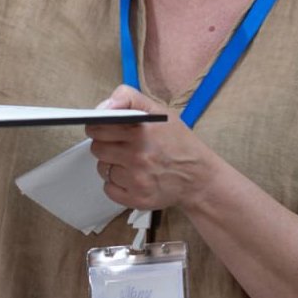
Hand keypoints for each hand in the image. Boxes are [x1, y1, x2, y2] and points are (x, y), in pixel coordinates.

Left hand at [86, 85, 217, 210]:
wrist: (199, 177)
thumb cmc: (178, 141)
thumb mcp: (159, 111)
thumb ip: (128, 98)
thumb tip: (102, 107)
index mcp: (141, 130)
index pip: (98, 127)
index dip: (99, 126)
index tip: (106, 128)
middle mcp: (138, 156)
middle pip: (97, 148)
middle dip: (105, 145)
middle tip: (121, 145)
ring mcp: (137, 180)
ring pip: (102, 168)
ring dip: (112, 164)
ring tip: (131, 162)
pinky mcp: (136, 199)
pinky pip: (108, 188)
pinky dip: (117, 183)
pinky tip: (133, 177)